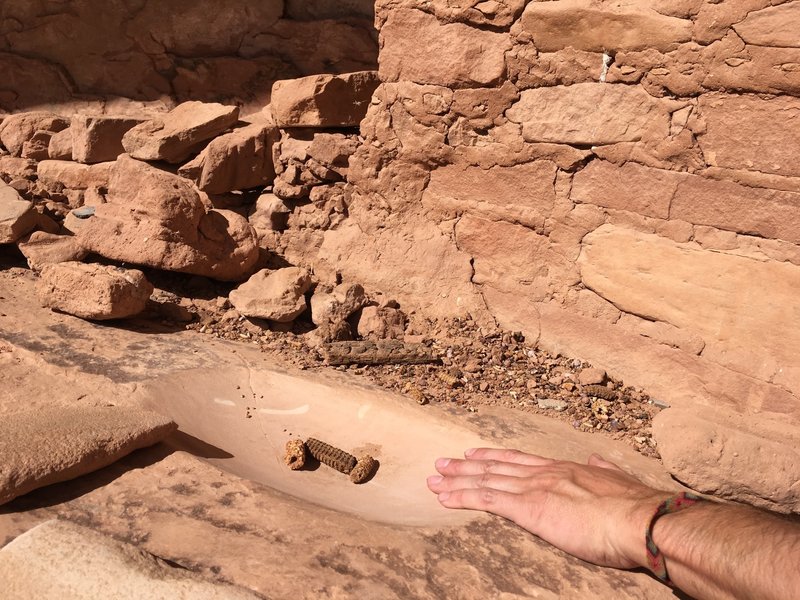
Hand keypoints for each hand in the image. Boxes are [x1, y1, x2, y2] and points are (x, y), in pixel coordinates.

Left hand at [426, 448, 671, 568]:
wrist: (640, 519)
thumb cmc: (634, 507)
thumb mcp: (618, 479)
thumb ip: (603, 468)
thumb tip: (595, 458)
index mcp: (564, 468)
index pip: (519, 459)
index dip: (493, 456)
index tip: (473, 452)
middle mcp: (544, 473)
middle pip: (495, 467)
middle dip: (465, 466)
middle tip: (441, 463)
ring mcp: (534, 488)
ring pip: (486, 480)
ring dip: (456, 480)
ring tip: (434, 480)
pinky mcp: (529, 508)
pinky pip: (487, 500)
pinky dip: (463, 497)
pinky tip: (445, 499)